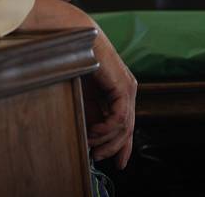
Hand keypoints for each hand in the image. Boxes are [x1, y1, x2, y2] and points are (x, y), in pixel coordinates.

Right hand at [85, 34, 136, 168]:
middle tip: (97, 156)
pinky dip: (107, 129)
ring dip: (106, 140)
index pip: (126, 124)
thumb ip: (93, 115)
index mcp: (120, 91)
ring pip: (124, 127)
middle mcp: (128, 90)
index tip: (118, 163)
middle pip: (127, 129)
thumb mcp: (85, 97)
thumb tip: (92, 138)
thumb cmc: (77, 62)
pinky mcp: (124, 87)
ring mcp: (128, 88)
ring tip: (90, 142)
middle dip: (113, 147)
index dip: (123, 146)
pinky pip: (120, 118)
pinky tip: (94, 132)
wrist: (76, 39)